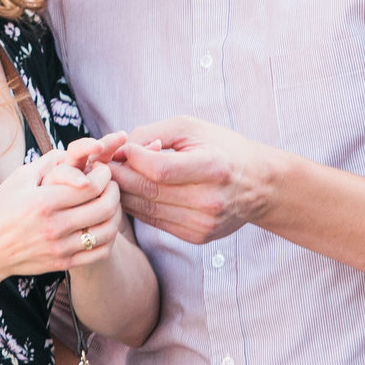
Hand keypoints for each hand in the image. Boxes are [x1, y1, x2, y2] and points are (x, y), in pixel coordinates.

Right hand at [0, 149, 122, 279]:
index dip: (104, 174)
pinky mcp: (63, 263)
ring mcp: (60, 248)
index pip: (91, 185)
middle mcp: (54, 226)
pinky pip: (100, 253)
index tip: (102, 170)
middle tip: (111, 184)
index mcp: (43, 201)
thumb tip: (75, 151)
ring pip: (107, 231)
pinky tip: (103, 226)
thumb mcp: (18, 178)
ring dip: (116, 214)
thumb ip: (49, 162)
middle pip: (105, 207)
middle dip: (115, 190)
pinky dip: (109, 238)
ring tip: (110, 204)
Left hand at [111, 116, 282, 244]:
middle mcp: (209, 200)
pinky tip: (135, 192)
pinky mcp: (196, 236)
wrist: (259, 185)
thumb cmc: (223, 149)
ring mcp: (203, 223)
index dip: (133, 158)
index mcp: (213, 168)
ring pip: (145, 209)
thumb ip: (153, 133)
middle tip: (106, 164)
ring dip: (125, 192)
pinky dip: (139, 206)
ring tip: (117, 176)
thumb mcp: (192, 128)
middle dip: (120, 176)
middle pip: (148, 191)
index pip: (158, 169)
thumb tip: (120, 150)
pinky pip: (154, 221)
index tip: (123, 148)